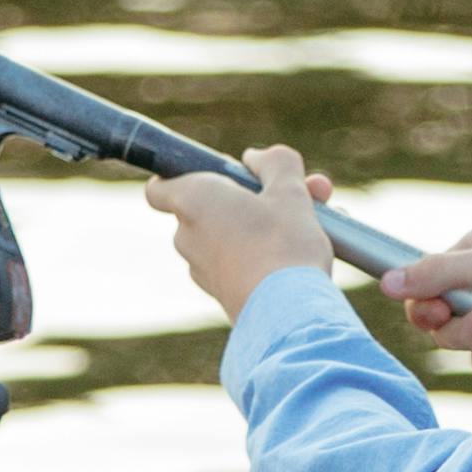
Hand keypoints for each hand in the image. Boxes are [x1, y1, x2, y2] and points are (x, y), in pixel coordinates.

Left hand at [148, 144, 341, 314]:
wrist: (287, 313)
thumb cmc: (284, 245)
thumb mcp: (290, 189)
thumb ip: (274, 162)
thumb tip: (255, 158)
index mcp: (192, 200)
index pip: (160, 186)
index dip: (187, 176)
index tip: (223, 174)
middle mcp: (187, 235)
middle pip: (208, 207)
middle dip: (250, 197)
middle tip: (292, 192)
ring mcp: (200, 268)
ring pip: (228, 235)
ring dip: (263, 223)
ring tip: (311, 222)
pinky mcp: (219, 292)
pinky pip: (237, 261)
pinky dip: (261, 253)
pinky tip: (301, 253)